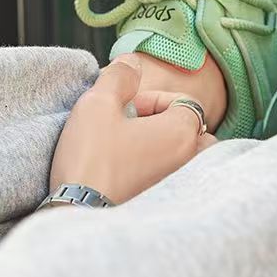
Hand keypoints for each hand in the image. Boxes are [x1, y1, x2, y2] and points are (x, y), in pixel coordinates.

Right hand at [49, 54, 215, 204]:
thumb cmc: (91, 158)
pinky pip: (181, 181)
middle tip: (137, 128)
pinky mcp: (168, 205)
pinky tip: (136, 173)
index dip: (155, 99)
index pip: (186, 103)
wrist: (78, 214)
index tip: (127, 109)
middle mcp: (191, 160)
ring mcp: (182, 185)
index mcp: (182, 133)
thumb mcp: (97, 105)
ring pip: (193, 159)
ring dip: (173, 149)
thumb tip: (133, 62)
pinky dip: (167, 172)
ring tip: (139, 150)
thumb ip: (119, 77)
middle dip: (172, 124)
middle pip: (198, 132)